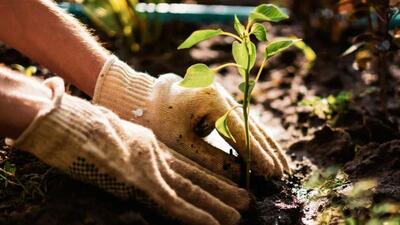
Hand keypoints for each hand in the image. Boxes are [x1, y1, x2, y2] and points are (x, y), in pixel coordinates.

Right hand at [7, 77, 248, 224]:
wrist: (70, 120)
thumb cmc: (84, 126)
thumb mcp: (114, 134)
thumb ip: (131, 145)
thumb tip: (137, 155)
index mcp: (150, 146)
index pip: (186, 165)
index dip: (208, 176)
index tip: (229, 183)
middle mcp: (156, 157)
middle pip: (194, 177)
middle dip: (220, 189)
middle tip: (246, 199)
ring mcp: (149, 169)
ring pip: (190, 190)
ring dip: (215, 204)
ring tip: (240, 213)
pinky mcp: (140, 181)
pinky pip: (173, 203)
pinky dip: (194, 215)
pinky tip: (214, 224)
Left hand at [93, 56, 289, 179]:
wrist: (144, 98)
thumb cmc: (157, 119)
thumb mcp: (181, 142)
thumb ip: (211, 159)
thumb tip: (240, 176)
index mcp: (212, 99)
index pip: (241, 131)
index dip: (257, 154)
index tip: (272, 172)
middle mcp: (222, 94)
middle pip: (252, 125)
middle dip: (268, 151)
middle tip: (285, 173)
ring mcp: (223, 96)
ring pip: (250, 123)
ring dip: (266, 145)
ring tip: (282, 165)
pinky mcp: (220, 102)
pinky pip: (242, 122)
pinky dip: (254, 139)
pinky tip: (265, 152)